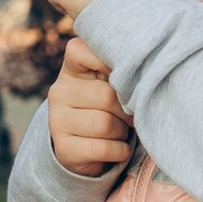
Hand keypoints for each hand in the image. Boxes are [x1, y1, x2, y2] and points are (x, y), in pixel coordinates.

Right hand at [46, 40, 133, 177]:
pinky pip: (104, 148)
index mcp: (72, 70)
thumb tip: (144, 71)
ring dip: (122, 132)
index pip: (80, 50)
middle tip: (129, 115)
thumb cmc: (107, 109)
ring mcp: (57, 121)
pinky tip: (118, 148)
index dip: (106, 60)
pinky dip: (120, 151)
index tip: (122, 75)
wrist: (84, 150)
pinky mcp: (63, 148)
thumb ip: (120, 72)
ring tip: (121, 132)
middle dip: (126, 110)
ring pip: (105, 124)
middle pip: (105, 95)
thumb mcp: (109, 84)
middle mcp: (59, 92)